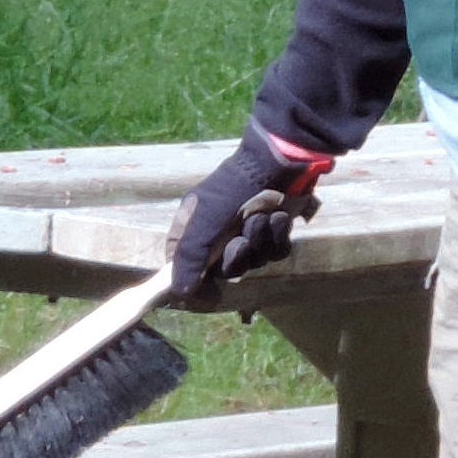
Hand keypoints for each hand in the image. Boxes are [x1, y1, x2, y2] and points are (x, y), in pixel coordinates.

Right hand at [167, 128, 330, 302]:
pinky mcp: (273, 232)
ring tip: (262, 218)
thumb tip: (178, 293)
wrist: (277, 164)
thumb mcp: (204, 224)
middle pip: (224, 269)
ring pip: (253, 261)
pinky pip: (275, 251)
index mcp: (193, 227)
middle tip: (241, 240)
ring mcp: (247, 233)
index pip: (182, 263)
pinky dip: (277, 237)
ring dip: (259, 242)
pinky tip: (278, 217)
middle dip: (236, 256)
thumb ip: (189, 259)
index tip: (204, 285)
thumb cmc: (232, 191)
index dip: (193, 277)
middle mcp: (218, 233)